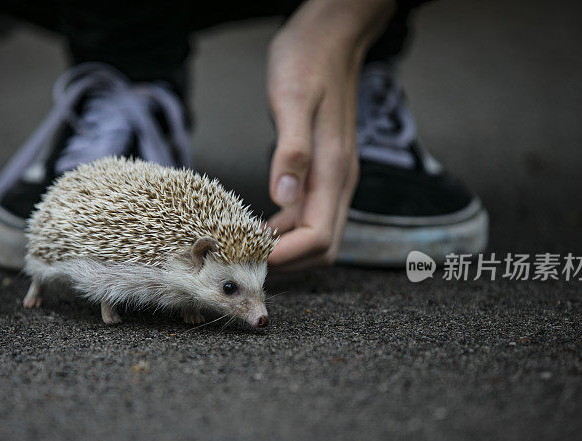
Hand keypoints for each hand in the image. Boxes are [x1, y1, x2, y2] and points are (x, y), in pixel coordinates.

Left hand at [266, 0, 393, 268]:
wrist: (331, 37)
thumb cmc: (308, 62)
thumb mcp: (292, 101)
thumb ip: (291, 150)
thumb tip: (282, 197)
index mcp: (334, 170)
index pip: (319, 238)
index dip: (288, 257)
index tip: (250, 261)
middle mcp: (338, 181)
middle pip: (322, 247)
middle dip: (287, 263)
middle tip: (244, 262)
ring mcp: (332, 178)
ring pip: (315, 235)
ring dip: (284, 250)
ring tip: (243, 250)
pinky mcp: (322, 172)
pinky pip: (306, 215)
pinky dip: (284, 230)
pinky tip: (257, 226)